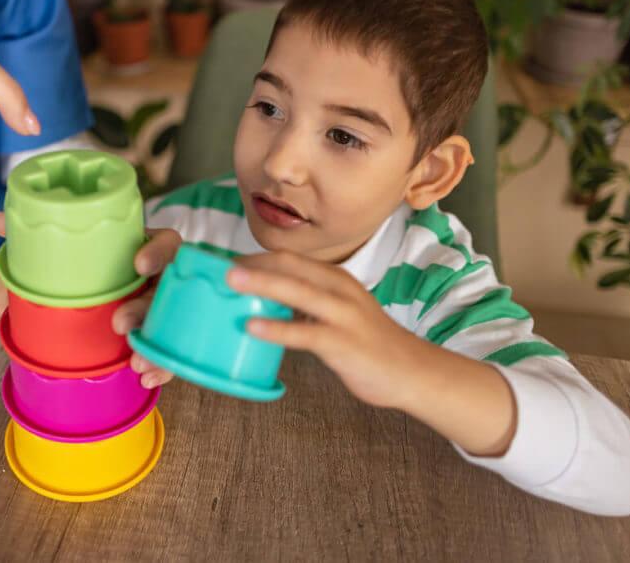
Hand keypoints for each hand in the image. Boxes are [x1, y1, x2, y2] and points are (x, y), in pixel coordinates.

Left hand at [0, 212, 180, 388]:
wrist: (109, 292)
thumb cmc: (91, 263)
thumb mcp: (71, 247)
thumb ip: (37, 236)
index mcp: (145, 248)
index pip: (166, 242)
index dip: (157, 252)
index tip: (137, 264)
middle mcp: (162, 277)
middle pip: (166, 289)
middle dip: (144, 308)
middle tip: (118, 324)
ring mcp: (166, 306)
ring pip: (170, 324)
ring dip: (154, 344)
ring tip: (135, 363)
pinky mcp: (164, 333)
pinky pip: (168, 350)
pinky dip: (160, 365)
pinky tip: (143, 377)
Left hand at [226, 251, 516, 455]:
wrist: (411, 371)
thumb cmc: (367, 342)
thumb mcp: (338, 312)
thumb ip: (308, 304)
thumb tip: (266, 301)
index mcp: (335, 279)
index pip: (290, 260)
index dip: (256, 258)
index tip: (225, 262)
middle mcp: (339, 289)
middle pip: (290, 268)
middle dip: (252, 264)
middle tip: (218, 264)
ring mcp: (343, 315)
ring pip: (297, 292)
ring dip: (261, 284)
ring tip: (229, 283)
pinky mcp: (343, 343)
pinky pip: (305, 333)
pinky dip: (277, 329)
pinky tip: (253, 328)